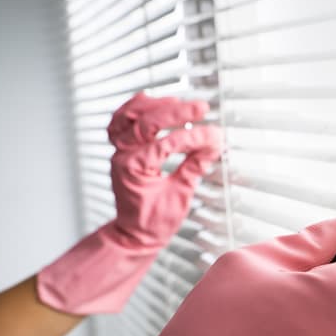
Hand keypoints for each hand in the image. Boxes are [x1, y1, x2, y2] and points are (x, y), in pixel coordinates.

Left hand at [107, 92, 220, 247]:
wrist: (134, 234)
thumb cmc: (153, 222)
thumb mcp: (179, 197)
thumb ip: (194, 167)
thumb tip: (214, 145)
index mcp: (134, 169)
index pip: (167, 144)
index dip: (194, 137)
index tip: (216, 136)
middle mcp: (122, 156)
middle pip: (146, 122)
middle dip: (176, 112)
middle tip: (202, 108)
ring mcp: (119, 151)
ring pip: (128, 116)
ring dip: (153, 105)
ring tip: (178, 101)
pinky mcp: (122, 149)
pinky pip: (121, 121)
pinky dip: (135, 108)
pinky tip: (153, 100)